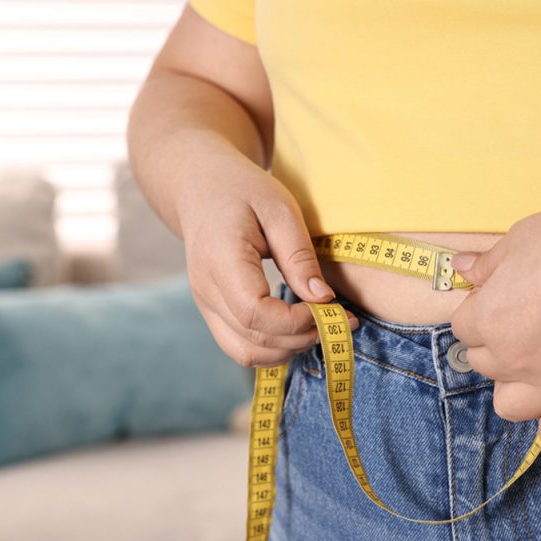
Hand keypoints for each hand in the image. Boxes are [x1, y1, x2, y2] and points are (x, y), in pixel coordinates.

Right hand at [179, 160, 356, 367]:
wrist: (200, 187)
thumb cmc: (242, 190)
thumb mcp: (280, 209)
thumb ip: (299, 256)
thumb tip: (323, 299)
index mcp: (221, 260)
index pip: (255, 313)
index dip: (296, 322)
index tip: (330, 308)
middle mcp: (206, 290)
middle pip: (253, 340)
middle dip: (301, 338)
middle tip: (340, 321)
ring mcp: (205, 305)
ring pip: (245, 353)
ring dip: (288, 349)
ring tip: (320, 325)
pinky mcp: (212, 312)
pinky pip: (240, 347)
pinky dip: (273, 348)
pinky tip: (298, 329)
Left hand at [449, 204, 540, 449]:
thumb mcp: (522, 238)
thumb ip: (488, 262)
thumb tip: (462, 266)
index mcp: (488, 319)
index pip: (463, 326)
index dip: (480, 307)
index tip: (501, 293)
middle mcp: (511, 358)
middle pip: (483, 362)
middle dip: (494, 340)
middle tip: (525, 315)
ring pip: (509, 405)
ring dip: (514, 386)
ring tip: (534, 359)